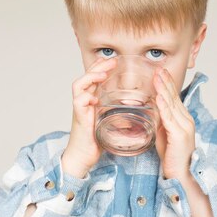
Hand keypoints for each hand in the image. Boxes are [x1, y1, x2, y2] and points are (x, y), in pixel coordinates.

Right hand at [62, 56, 116, 177]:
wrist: (82, 156)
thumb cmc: (95, 141)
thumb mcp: (110, 123)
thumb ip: (119, 115)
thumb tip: (137, 111)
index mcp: (91, 101)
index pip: (93, 78)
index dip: (101, 68)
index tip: (112, 60)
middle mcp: (83, 102)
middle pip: (86, 77)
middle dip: (98, 67)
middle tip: (112, 61)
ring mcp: (80, 109)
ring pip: (79, 85)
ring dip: (91, 77)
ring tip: (102, 74)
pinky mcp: (79, 118)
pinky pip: (78, 102)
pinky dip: (86, 97)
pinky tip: (94, 98)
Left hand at [153, 67, 195, 179]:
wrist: (180, 175)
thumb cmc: (171, 157)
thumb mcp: (163, 133)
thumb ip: (159, 120)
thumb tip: (150, 108)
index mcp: (183, 119)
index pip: (174, 97)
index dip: (167, 84)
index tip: (159, 72)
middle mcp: (186, 120)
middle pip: (174, 97)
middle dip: (166, 82)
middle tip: (158, 68)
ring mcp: (185, 127)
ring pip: (172, 104)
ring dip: (164, 89)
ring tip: (157, 77)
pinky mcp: (180, 135)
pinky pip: (170, 118)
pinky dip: (164, 106)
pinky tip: (159, 97)